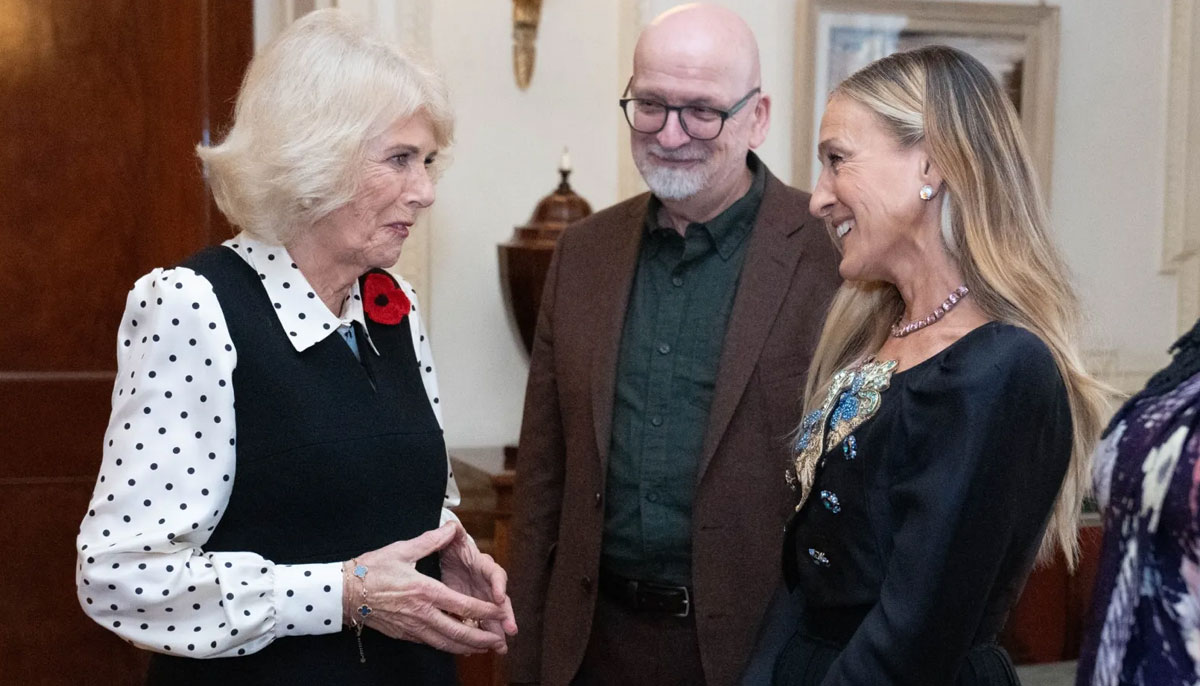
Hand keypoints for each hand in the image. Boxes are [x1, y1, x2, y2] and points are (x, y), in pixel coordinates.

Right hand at [345, 523, 509, 653]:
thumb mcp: (403, 550)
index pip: (463, 604)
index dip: (485, 610)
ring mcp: (412, 627)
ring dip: (467, 647)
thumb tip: (451, 527)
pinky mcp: (404, 634)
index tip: (499, 611)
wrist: (344, 592)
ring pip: (445, 643)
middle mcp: (422, 613)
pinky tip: (456, 645)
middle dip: (482, 638)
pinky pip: (431, 643)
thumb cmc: (372, 569)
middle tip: (498, 641)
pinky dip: (447, 646)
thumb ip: (431, 540)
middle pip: (459, 632)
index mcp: (425, 591)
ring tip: (483, 647)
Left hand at [439, 520, 518, 652]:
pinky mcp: (472, 608)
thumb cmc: (451, 547)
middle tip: (510, 630)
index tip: (499, 597)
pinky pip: (477, 622)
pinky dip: (477, 635)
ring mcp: (481, 597)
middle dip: (505, 616)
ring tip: (501, 648)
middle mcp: (487, 583)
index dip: (499, 585)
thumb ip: (453, 533)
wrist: (446, 557)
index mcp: (484, 565)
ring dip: (497, 631)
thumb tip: (453, 526)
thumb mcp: (452, 539)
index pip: (496, 573)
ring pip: (492, 615)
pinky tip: (475, 648)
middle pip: (500, 600)